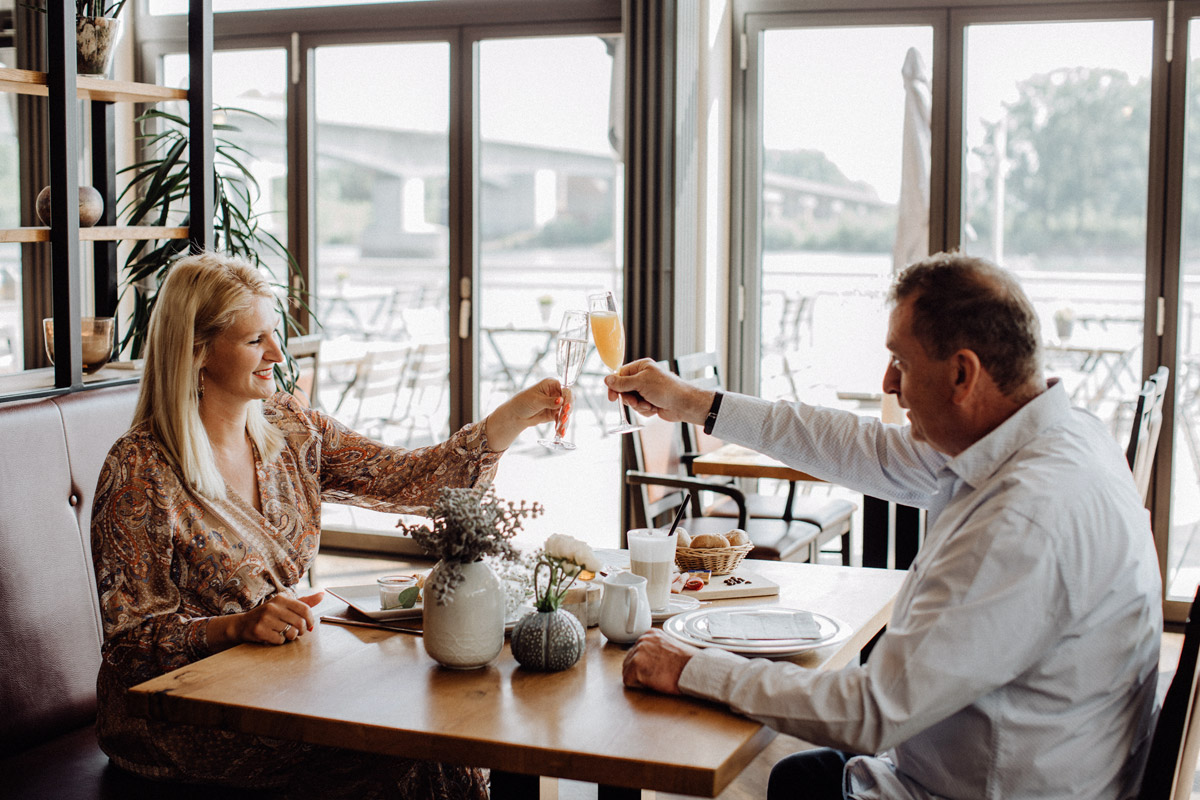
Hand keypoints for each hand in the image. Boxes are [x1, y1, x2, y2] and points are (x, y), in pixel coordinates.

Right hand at [208, 591, 323, 649]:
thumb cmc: (268, 615)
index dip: (310, 620)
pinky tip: (272, 636)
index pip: (305, 609)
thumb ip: (304, 602)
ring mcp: (265, 618)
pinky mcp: (259, 630)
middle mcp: (273, 606)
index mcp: (281, 598)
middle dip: (301, 631)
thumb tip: (322, 595)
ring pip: (290, 633)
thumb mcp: (285, 606)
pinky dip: (279, 641)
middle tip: (296, 632)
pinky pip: (279, 640)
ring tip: (284, 633)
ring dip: (290, 637)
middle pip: (300, 622)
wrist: (242, 625)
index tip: (309, 626)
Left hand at [486, 378, 566, 450]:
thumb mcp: (536, 401)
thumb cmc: (522, 402)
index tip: (566, 407)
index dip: (568, 398)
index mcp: (551, 384)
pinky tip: (560, 432)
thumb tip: (561, 401)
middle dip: (567, 411)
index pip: (566, 390)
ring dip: (565, 421)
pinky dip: (561, 426)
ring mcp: (556, 404)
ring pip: (566, 412)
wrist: (515, 415)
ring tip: (561, 429)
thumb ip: (549, 401)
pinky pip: (561, 420)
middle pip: (568, 401)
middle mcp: (555, 393)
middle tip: (563, 418)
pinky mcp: (554, 414)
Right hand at [603, 359, 713, 424]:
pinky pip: (639, 408)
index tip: (613, 397)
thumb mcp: (640, 383)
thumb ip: (622, 382)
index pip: (620, 374)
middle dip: (630, 398)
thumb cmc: (665, 389)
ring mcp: (647, 390)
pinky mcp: (650, 402)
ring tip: (649, 404)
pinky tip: (655, 408)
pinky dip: (645, 410)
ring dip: (639, 405)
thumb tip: (606, 379)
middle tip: (635, 402)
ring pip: (631, 401)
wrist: (683, 404)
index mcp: (641, 367)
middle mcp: (643, 377)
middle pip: (624, 389)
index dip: (615, 386)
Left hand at [622, 629, 698, 694]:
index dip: (645, 664)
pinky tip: (653, 682)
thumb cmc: (687, 662)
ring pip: (627, 670)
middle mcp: (642, 640)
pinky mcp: (636, 665)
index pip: (637, 651)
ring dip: (639, 677)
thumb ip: (656, 648)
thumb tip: (651, 658)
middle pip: (629, 660)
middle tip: (656, 675)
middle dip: (639, 670)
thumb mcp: (670, 646)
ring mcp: (638, 651)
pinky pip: (628, 680)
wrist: (693, 669)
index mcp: (650, 634)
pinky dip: (638, 685)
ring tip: (656, 678)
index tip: (654, 668)